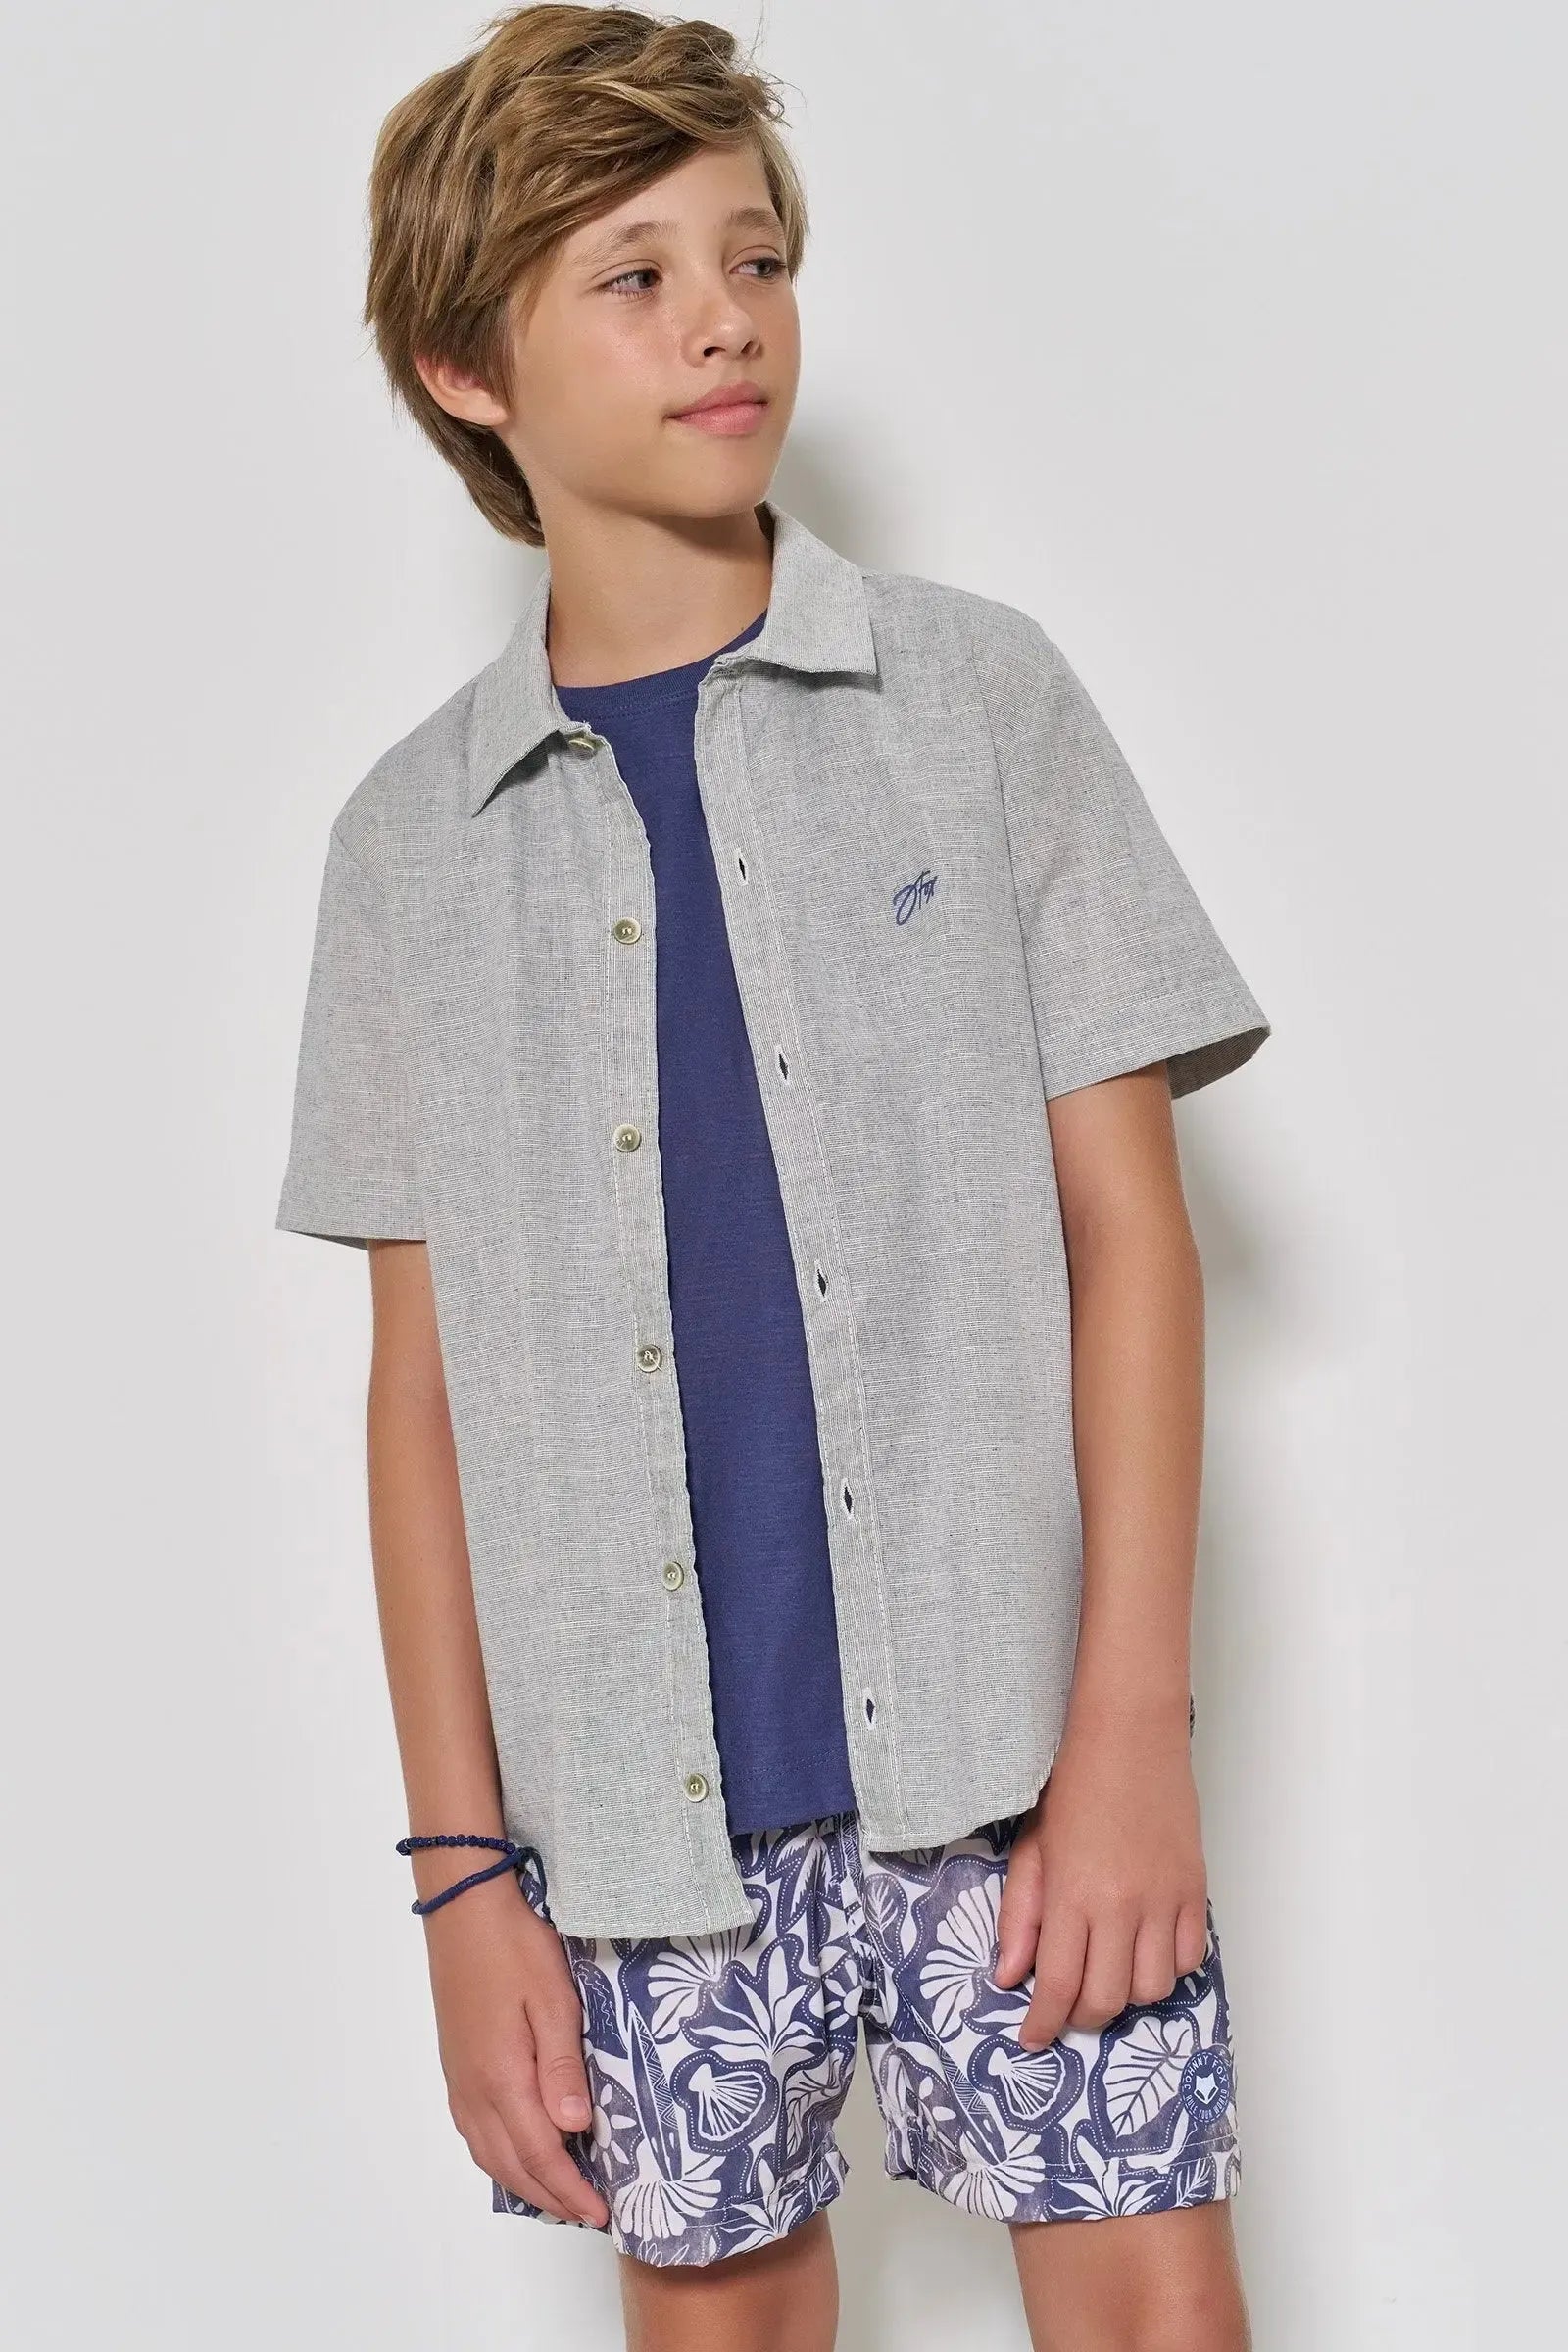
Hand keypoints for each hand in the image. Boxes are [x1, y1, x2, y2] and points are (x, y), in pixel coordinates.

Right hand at [422, 1873, 610, 2227]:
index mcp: (502, 2078)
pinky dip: (500, 2158)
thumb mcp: (552, 2000)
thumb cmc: (514, 1946)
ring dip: (524, 2182)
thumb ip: (561, 2067)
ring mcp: (459, 2080)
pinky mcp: (454, 2066)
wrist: (463, 1908)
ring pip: (488, 2154)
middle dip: (551, 2197)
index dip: (571, 2190)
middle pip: (511, 2166)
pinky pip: (475, 2133)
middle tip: (588, 2213)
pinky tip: (517, 2153)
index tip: (601, 2212)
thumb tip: (573, 2127)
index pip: (540, 2155)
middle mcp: (473, 2091)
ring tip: (558, 2193)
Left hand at [991, 1706, 1209, 2046]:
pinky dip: (1168, 1968)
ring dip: (1127, 1995)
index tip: (1033, 2038)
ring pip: (1153, 1988)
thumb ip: (1019, 1915)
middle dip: (1082, 2017)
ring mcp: (1164, 1900)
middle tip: (1067, 2009)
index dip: (1044, 2023)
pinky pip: (1191, 1958)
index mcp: (1072, 1895)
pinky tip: (1146, 1951)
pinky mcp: (1195, 1890)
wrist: (1130, 1737)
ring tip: (1108, 1974)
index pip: (1059, 1984)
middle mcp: (1121, 1906)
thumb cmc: (1074, 1785)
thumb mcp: (1032, 1848)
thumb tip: (1010, 1976)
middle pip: (1108, 2000)